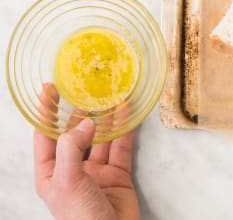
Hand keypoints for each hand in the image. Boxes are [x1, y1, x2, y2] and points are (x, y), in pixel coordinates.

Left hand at [34, 84, 139, 219]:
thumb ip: (72, 149)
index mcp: (51, 173)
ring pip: (100, 138)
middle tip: (82, 88)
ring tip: (108, 95)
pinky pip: (121, 147)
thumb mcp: (67, 182)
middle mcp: (72, 169)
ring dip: (105, 118)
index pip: (45, 136)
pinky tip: (126, 113)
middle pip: (74, 134)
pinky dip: (125, 129)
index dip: (46, 112)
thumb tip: (84, 124)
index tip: (49, 90)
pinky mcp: (118, 174)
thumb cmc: (80, 218)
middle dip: (78, 112)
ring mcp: (96, 172)